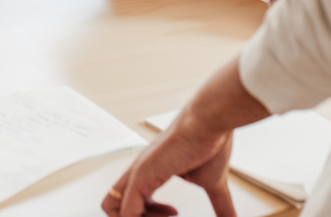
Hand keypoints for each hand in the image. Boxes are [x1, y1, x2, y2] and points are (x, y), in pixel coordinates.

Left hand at [105, 60, 269, 216]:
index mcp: (150, 171)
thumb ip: (219, 205)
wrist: (211, 122)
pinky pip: (125, 211)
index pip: (132, 199)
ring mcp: (136, 173)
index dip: (149, 214)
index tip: (174, 214)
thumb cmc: (211, 142)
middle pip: (113, 204)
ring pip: (112, 208)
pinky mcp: (140, 176)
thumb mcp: (213, 183)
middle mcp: (138, 171)